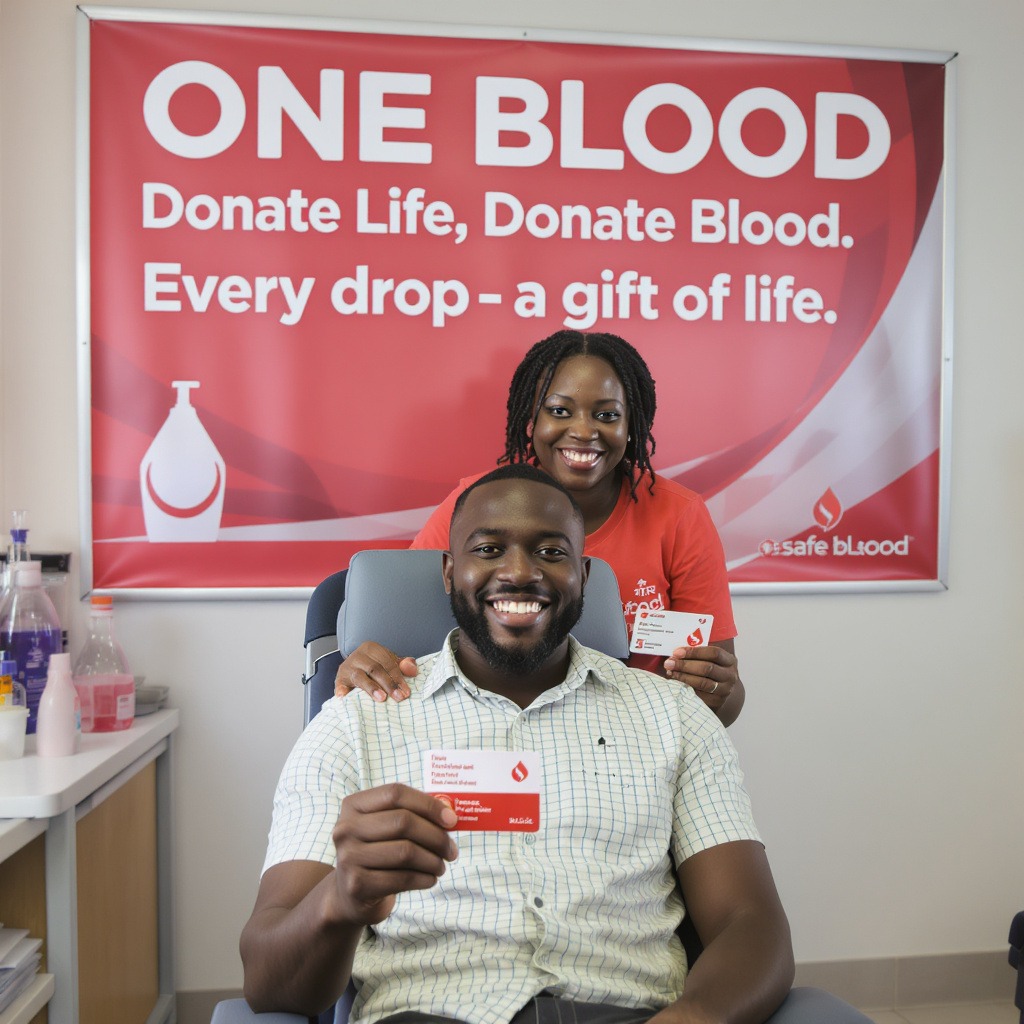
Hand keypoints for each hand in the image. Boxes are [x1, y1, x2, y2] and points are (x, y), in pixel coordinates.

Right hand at [332, 783, 458, 925]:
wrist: (350, 894)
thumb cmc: (378, 852)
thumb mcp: (386, 828)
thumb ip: (413, 815)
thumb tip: (449, 815)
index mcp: (354, 805)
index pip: (396, 794)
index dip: (428, 804)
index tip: (452, 819)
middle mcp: (346, 828)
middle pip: (403, 822)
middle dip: (436, 836)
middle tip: (452, 850)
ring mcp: (348, 857)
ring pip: (405, 852)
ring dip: (433, 860)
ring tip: (441, 866)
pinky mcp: (356, 885)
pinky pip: (402, 878)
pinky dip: (424, 878)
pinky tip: (430, 879)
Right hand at [333, 642, 417, 701]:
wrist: (353, 670)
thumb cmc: (375, 668)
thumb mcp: (390, 664)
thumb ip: (403, 666)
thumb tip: (412, 669)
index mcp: (371, 648)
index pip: (387, 662)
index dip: (398, 677)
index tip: (405, 692)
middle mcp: (358, 655)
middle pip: (375, 669)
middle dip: (388, 684)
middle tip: (398, 697)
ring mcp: (346, 668)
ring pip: (360, 677)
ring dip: (371, 688)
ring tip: (381, 698)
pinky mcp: (339, 680)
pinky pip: (340, 686)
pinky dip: (342, 691)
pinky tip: (345, 698)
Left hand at [663, 642, 737, 714]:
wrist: (723, 691)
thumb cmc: (712, 670)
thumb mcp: (711, 660)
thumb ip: (698, 655)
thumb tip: (676, 653)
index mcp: (729, 661)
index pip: (714, 653)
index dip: (694, 652)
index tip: (677, 652)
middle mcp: (730, 675)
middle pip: (707, 668)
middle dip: (685, 665)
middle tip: (669, 663)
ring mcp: (725, 690)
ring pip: (703, 683)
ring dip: (683, 677)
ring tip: (670, 673)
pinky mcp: (717, 702)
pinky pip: (700, 695)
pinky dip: (686, 689)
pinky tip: (676, 684)